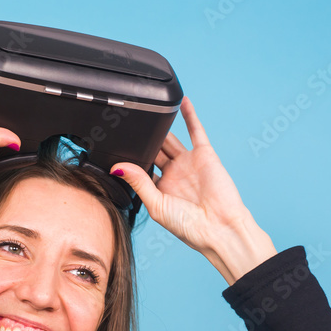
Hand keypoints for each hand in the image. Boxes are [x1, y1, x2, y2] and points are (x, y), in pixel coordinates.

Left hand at [110, 96, 276, 284]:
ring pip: (170, 139)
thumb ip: (139, 183)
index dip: (128, 158)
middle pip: (153, 150)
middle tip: (125, 123)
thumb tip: (118, 167)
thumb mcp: (157, 205)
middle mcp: (173, 174)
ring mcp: (188, 163)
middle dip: (141, 139)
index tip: (111, 146)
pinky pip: (196, 131)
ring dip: (159, 125)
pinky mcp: (205, 155)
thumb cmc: (189, 227)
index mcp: (159, 189)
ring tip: (144, 110)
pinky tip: (180, 102)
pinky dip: (189, 116)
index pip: (140, 167)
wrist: (219, 228)